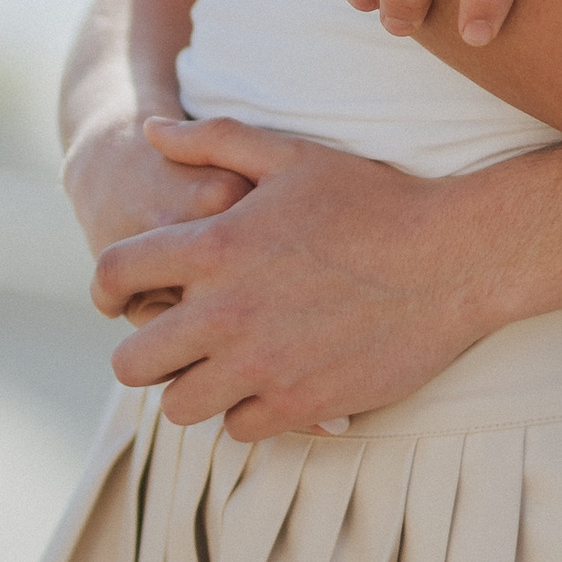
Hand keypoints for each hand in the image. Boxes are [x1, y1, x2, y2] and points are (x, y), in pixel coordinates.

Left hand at [93, 121, 500, 436]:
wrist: (454, 259)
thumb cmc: (375, 200)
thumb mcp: (293, 157)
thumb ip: (215, 142)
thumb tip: (150, 133)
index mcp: (215, 245)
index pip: (115, 273)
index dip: (107, 287)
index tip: (119, 297)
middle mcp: (226, 312)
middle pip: (132, 363)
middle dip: (146, 352)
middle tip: (175, 343)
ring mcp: (262, 365)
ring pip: (179, 406)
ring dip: (194, 387)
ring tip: (223, 367)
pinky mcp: (301, 404)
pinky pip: (239, 428)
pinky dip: (249, 411)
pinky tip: (273, 381)